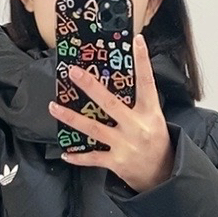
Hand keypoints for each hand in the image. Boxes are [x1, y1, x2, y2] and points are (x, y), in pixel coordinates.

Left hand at [48, 33, 174, 192]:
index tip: (136, 41)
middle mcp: (137, 127)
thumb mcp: (154, 119)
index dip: (143, 61)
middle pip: (110, 103)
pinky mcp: (117, 162)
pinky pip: (93, 158)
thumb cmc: (156, 141)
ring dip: (71, 118)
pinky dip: (78, 157)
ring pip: (93, 129)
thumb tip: (119, 81)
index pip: (147, 82)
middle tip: (73, 72)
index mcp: (150, 112)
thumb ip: (139, 103)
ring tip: (54, 107)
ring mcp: (125, 145)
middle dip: (90, 86)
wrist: (163, 176)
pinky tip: (65, 153)